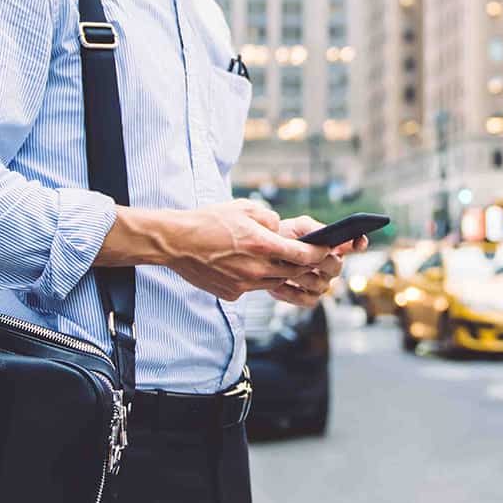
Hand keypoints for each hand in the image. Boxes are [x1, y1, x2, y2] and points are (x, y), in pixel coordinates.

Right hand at [148, 200, 331, 302]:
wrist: (176, 242)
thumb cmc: (208, 221)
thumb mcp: (243, 208)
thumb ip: (268, 218)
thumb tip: (279, 229)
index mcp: (262, 245)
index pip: (303, 254)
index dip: (319, 253)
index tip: (327, 249)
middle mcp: (256, 269)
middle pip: (293, 272)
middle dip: (303, 265)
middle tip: (307, 256)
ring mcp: (244, 285)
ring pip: (274, 282)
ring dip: (280, 272)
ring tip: (275, 259)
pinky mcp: (232, 294)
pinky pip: (253, 288)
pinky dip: (256, 278)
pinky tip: (244, 266)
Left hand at [270, 216, 369, 306]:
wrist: (264, 254)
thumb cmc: (284, 236)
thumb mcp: (298, 226)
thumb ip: (315, 228)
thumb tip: (329, 233)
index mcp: (333, 247)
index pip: (355, 244)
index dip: (359, 243)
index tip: (359, 241)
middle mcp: (331, 267)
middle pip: (336, 267)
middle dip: (319, 260)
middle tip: (304, 255)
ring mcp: (322, 284)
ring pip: (319, 284)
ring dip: (300, 275)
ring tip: (284, 267)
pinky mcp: (308, 298)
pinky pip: (306, 299)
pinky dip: (291, 292)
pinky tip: (279, 282)